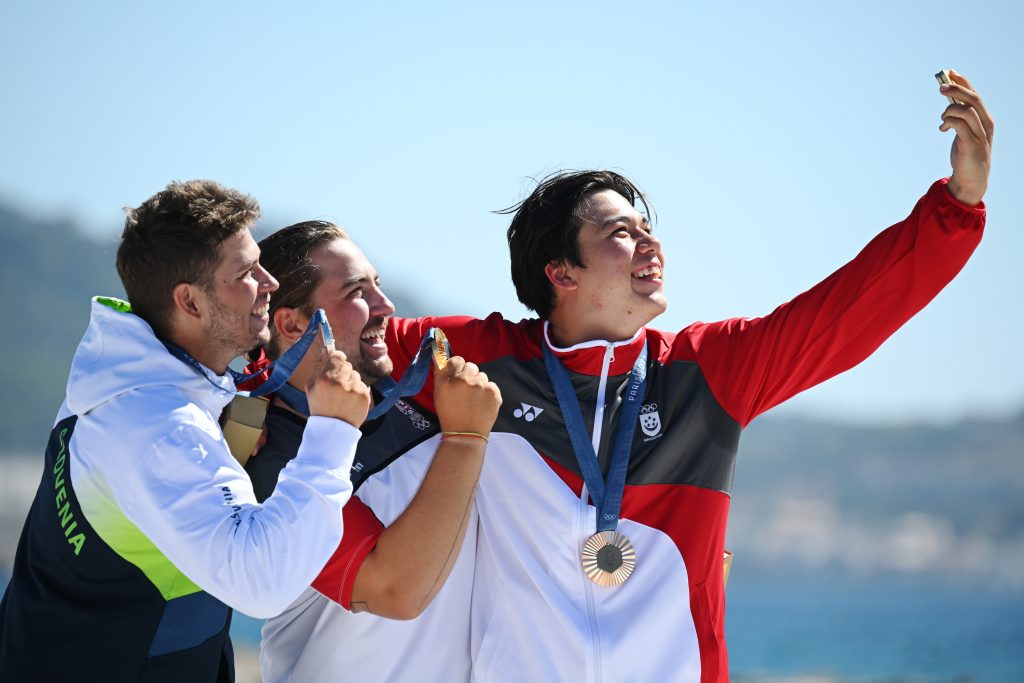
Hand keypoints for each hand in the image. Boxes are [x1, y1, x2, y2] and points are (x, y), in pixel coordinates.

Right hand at [305, 339, 371, 426]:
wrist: (332, 429)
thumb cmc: (319, 405)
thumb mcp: (311, 386)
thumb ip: (319, 365)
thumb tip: (327, 347)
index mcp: (325, 379)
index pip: (338, 356)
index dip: (337, 358)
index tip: (337, 361)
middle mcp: (341, 383)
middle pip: (347, 365)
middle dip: (343, 372)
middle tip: (338, 385)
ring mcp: (354, 389)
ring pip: (356, 374)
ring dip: (351, 381)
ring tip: (343, 395)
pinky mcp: (365, 396)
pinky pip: (362, 384)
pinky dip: (357, 390)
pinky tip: (350, 400)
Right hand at [433, 356, 501, 436]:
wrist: (465, 434)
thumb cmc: (449, 414)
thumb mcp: (438, 393)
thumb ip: (440, 372)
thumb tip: (438, 353)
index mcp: (448, 380)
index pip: (457, 360)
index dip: (457, 367)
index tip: (457, 375)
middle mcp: (465, 380)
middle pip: (471, 366)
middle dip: (469, 375)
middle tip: (465, 390)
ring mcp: (481, 386)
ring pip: (482, 376)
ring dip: (478, 383)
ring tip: (473, 399)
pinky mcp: (494, 393)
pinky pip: (491, 385)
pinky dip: (487, 392)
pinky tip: (481, 403)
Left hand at [938, 70, 993, 205]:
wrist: (971, 180)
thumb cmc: (966, 154)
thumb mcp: (963, 133)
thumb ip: (959, 119)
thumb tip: (948, 104)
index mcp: (984, 119)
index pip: (975, 95)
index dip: (963, 82)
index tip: (950, 73)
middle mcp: (985, 124)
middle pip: (974, 99)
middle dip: (957, 89)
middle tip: (940, 87)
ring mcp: (980, 134)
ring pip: (967, 111)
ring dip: (950, 110)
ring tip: (942, 119)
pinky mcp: (972, 145)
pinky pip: (961, 126)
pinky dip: (949, 122)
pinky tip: (942, 128)